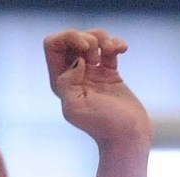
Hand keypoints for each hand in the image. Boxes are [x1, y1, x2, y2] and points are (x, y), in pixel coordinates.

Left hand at [44, 28, 151, 146]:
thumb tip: (78, 60)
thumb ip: (66, 81)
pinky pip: (109, 48)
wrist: (126, 135)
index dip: (67, 38)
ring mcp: (92, 74)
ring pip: (91, 39)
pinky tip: (122, 50)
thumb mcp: (74, 106)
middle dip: (86, 37)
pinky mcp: (109, 73)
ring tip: (111, 51)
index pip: (53, 45)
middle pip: (72, 39)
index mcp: (60, 82)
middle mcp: (73, 77)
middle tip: (96, 54)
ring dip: (103, 38)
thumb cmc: (102, 124)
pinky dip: (116, 43)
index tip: (85, 49)